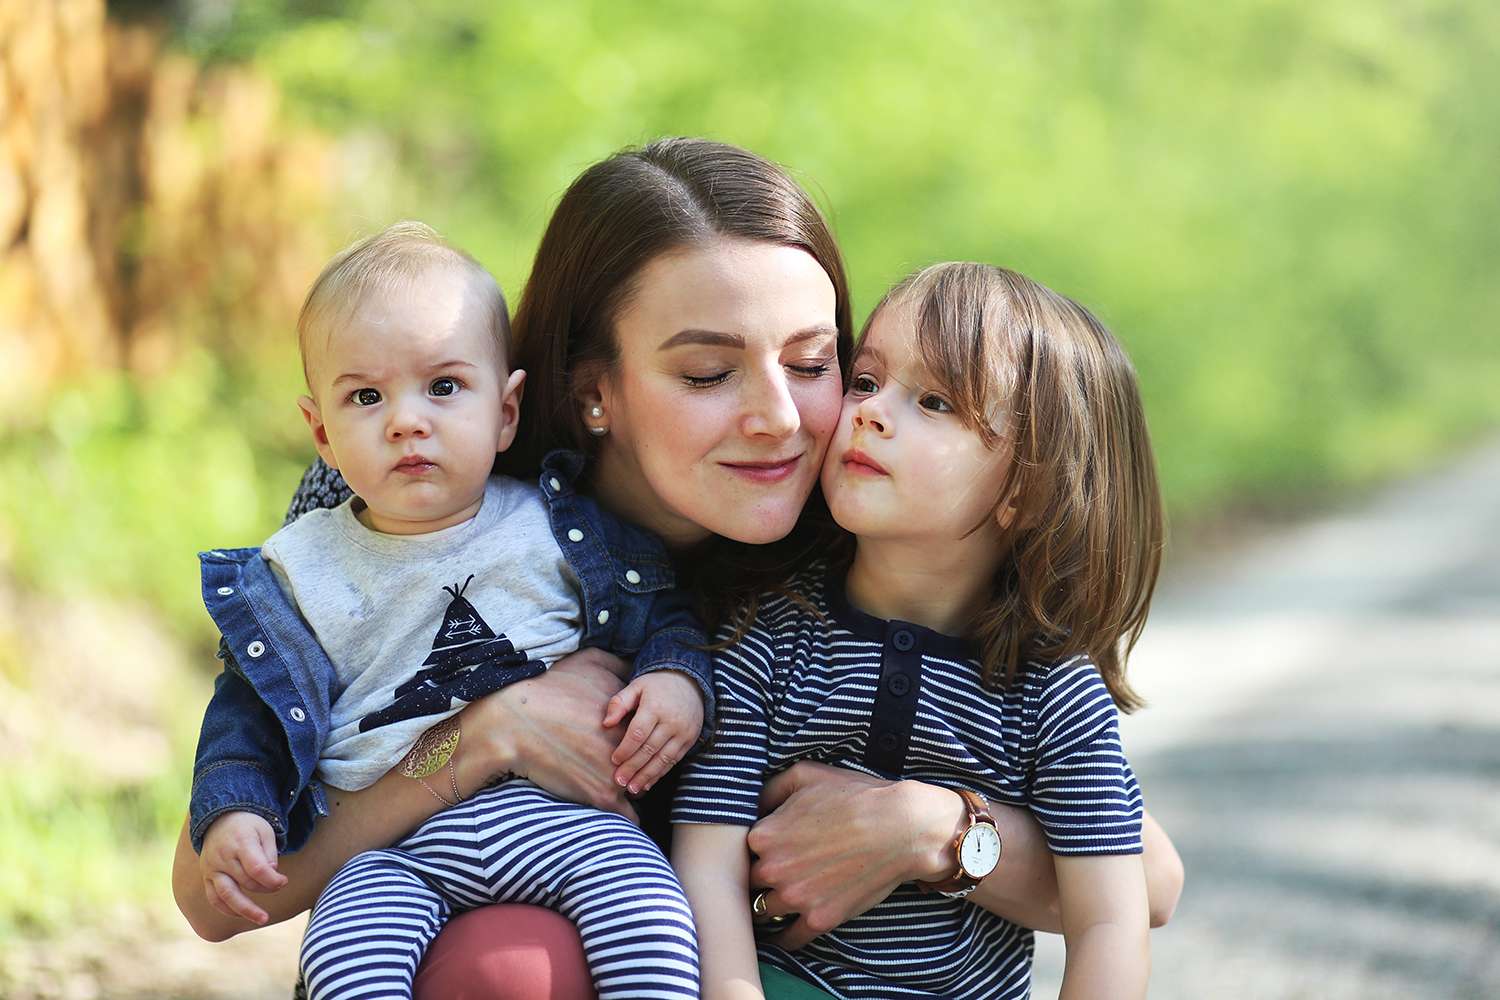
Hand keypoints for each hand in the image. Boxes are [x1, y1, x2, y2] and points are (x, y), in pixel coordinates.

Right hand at [198, 811, 288, 924]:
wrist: (219, 817)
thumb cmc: (248, 825)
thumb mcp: (265, 831)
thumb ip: (270, 854)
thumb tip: (272, 878)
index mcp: (240, 843)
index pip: (257, 869)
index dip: (273, 880)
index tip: (284, 881)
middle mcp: (223, 857)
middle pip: (246, 882)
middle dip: (266, 889)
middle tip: (279, 887)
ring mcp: (212, 868)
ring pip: (227, 894)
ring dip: (246, 910)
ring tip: (263, 919)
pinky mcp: (206, 876)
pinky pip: (214, 898)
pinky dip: (227, 909)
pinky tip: (241, 914)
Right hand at [457, 647, 638, 822]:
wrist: (516, 723)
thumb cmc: (550, 690)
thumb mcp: (589, 661)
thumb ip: (620, 665)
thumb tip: (633, 669)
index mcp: (633, 718)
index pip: (650, 734)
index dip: (637, 738)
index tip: (622, 740)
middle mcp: (633, 746)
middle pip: (646, 761)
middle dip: (637, 764)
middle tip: (618, 764)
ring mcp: (621, 773)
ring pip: (639, 788)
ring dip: (629, 788)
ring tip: (610, 785)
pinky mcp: (603, 796)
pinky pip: (628, 816)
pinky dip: (622, 814)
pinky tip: (610, 806)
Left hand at [604, 669, 703, 793]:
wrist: (690, 682)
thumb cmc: (656, 686)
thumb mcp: (637, 686)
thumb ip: (619, 702)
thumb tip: (606, 723)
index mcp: (656, 706)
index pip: (638, 733)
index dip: (625, 749)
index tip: (613, 760)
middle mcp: (672, 721)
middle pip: (649, 749)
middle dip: (633, 767)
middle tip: (619, 781)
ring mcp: (683, 732)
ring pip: (662, 759)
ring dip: (646, 776)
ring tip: (631, 788)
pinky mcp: (690, 740)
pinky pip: (673, 761)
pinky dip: (660, 773)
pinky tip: (647, 783)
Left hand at [746, 761, 964, 949]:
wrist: (900, 826)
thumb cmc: (854, 796)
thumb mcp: (806, 775)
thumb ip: (769, 789)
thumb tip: (753, 805)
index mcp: (764, 835)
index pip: (739, 851)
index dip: (750, 851)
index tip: (762, 851)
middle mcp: (774, 869)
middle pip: (747, 884)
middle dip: (755, 879)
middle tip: (768, 875)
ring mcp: (796, 897)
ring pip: (762, 912)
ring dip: (766, 908)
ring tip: (772, 903)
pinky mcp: (820, 919)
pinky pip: (788, 939)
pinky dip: (783, 936)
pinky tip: (785, 928)